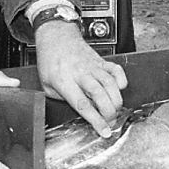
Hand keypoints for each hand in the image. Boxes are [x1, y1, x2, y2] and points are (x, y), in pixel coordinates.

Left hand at [33, 20, 127, 135]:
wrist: (57, 37)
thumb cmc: (50, 61)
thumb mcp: (46, 85)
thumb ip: (62, 98)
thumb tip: (80, 111)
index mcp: (64, 81)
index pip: (83, 105)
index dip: (96, 120)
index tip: (104, 131)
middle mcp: (81, 73)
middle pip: (100, 95)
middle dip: (109, 112)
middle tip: (111, 122)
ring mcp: (93, 66)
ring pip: (110, 84)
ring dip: (116, 100)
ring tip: (115, 111)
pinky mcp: (101, 61)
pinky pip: (116, 70)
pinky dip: (122, 81)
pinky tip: (120, 89)